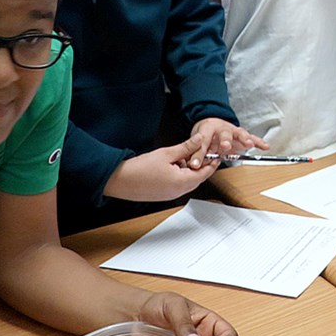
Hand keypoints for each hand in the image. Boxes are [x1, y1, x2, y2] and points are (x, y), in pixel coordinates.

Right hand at [104, 134, 218, 201]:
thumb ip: (186, 147)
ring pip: (187, 181)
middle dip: (200, 164)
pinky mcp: (163, 195)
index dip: (212, 162)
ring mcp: (170, 195)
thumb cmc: (139, 169)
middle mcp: (178, 192)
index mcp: (182, 183)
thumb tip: (199, 140)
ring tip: (180, 155)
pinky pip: (178, 185)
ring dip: (188, 169)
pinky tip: (172, 164)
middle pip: (197, 178)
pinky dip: (180, 174)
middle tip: (199, 151)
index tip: (216, 154)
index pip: (205, 173)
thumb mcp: (167, 153)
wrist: (119, 181)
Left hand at [188, 117, 268, 167]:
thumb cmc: (205, 134)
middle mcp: (222, 129)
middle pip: (224, 134)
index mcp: (207, 130)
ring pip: (239, 133)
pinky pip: (252, 137)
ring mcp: (233, 131)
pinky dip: (259, 141)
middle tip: (224, 147)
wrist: (212, 124)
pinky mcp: (241, 135)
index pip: (203, 141)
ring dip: (243, 138)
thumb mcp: (197, 143)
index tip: (195, 164)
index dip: (199, 153)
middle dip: (225, 141)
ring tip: (248, 144)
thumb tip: (193, 166)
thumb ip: (196, 154)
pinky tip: (265, 146)